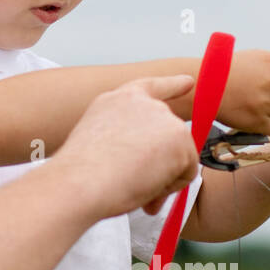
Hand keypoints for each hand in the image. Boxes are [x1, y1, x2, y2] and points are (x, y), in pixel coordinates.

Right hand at [55, 75, 199, 218]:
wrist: (81, 182)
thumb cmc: (81, 174)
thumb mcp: (100, 145)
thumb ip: (127, 142)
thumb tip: (147, 167)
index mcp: (117, 101)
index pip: (150, 87)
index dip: (172, 85)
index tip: (188, 82)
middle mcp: (143, 103)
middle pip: (168, 135)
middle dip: (160, 164)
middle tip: (137, 186)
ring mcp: (164, 117)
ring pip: (177, 158)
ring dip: (161, 178)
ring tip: (132, 184)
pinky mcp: (180, 137)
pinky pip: (186, 173)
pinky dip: (169, 187)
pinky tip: (145, 184)